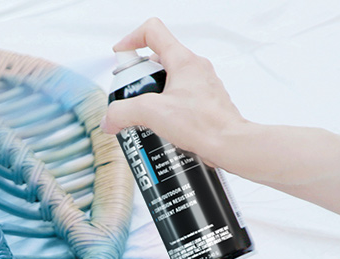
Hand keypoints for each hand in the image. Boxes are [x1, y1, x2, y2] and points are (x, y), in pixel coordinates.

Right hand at [100, 18, 247, 167]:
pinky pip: (177, 100)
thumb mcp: (151, 113)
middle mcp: (194, 68)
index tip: (120, 57)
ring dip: (150, 98)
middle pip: (156, 60)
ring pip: (166, 82)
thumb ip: (123, 112)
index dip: (131, 40)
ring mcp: (200, 86)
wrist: (229, 145)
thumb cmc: (204, 124)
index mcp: (183, 60)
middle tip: (129, 99)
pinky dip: (163, 111)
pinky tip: (158, 129)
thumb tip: (110, 119)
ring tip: (142, 118)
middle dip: (137, 79)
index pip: (152, 31)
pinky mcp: (203, 104)